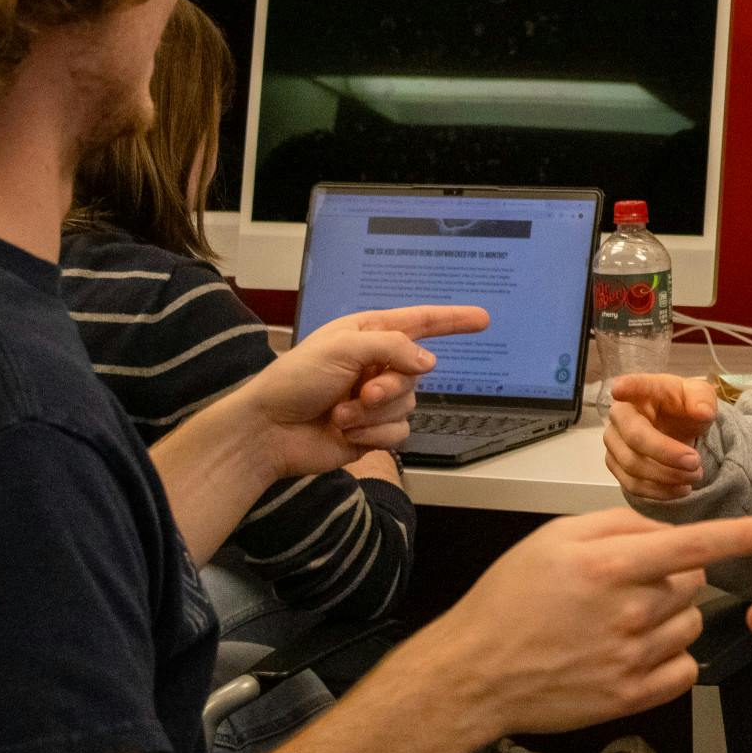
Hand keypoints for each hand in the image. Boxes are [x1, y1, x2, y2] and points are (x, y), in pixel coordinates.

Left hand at [232, 305, 487, 478]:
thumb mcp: (343, 347)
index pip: (421, 323)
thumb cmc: (295, 381)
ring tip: (341, 414)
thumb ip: (393, 347)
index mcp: (368, 334)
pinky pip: (399, 431)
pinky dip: (373, 433)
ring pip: (409, 404)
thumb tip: (430, 363)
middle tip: (363, 391)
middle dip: (391, 385)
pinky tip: (345, 433)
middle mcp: (376, 365)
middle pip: (416, 372)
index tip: (483, 319)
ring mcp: (375, 400)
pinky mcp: (373, 431)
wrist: (268, 432)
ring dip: (374, 412)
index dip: (453, 320)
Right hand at [419, 509, 751, 738]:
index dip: (744, 536)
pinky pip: (684, 669)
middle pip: (693, 583)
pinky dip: (670, 658)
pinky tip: (634, 651)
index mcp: (612, 565)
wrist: (476, 670)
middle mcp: (629, 611)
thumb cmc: (511, 599)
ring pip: (690, 624)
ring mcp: (632, 658)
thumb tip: (664, 528)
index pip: (696, 545)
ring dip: (669, 617)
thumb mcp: (557, 538)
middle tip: (625, 585)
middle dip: (671, 577)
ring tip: (619, 621)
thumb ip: (618, 525)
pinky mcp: (630, 696)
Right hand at [604, 373, 719, 500]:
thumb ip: (703, 400)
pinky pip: (633, 485)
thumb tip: (703, 411)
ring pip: (633, 466)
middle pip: (635, 437)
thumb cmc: (684, 407)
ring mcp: (614, 441)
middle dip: (667, 454)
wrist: (678, 429)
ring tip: (695, 476)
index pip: (634, 386)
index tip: (619, 389)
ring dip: (667, 476)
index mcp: (644, 390)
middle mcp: (621, 414)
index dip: (626, 387)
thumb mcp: (701, 397)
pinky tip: (681, 489)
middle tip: (696, 463)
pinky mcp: (616, 465)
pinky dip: (660, 492)